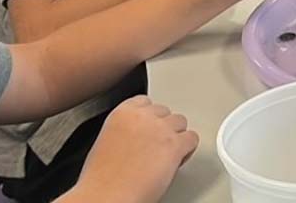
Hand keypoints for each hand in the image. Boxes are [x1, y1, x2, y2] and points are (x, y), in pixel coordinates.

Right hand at [73, 96, 198, 202]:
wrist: (107, 195)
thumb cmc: (103, 179)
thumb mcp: (107, 141)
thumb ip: (125, 130)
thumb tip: (138, 136)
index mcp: (122, 113)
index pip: (145, 102)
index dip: (150, 118)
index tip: (150, 130)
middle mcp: (143, 116)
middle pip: (165, 112)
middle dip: (163, 128)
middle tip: (157, 148)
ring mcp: (160, 129)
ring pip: (181, 122)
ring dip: (176, 137)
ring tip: (166, 155)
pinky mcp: (174, 145)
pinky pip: (192, 139)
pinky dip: (187, 150)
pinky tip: (177, 161)